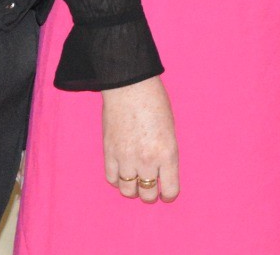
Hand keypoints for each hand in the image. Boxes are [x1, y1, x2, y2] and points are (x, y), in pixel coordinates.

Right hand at [101, 77, 178, 201]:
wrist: (129, 86)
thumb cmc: (155, 101)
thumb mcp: (170, 129)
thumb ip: (166, 152)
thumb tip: (161, 170)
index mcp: (167, 153)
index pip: (169, 189)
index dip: (168, 194)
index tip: (166, 192)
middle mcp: (147, 160)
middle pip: (147, 194)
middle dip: (150, 194)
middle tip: (151, 188)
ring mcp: (125, 158)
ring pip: (127, 190)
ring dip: (133, 189)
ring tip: (135, 181)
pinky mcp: (109, 153)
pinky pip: (112, 179)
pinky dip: (117, 179)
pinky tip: (122, 172)